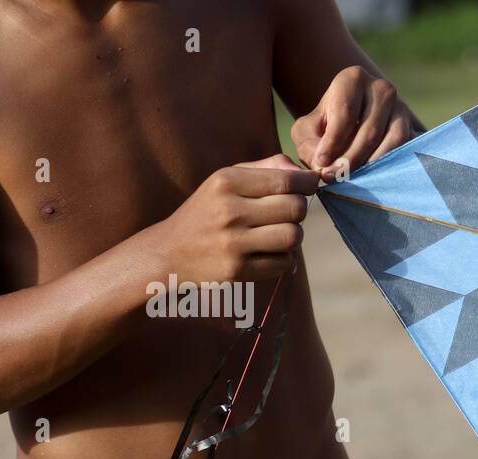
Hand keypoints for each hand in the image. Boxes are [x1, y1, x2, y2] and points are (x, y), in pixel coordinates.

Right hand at [149, 155, 315, 283]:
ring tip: (280, 234)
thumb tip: (308, 174)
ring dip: (294, 236)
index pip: (286, 180)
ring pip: (293, 236)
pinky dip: (285, 259)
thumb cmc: (208, 211)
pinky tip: (269, 253)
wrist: (169, 252)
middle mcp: (229, 211)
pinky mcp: (238, 270)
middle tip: (288, 213)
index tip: (309, 186)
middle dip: (299, 210)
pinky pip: (284, 263)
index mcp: (226, 182)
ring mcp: (233, 243)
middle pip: (295, 208)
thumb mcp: (226, 180)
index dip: (307, 183)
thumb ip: (266, 169)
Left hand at [291, 66, 420, 181]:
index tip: (322, 164)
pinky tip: (372, 177)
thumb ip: (309, 145)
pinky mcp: (413, 128)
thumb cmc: (325, 127)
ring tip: (353, 179)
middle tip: (335, 178)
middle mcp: (381, 88)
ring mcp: (401, 108)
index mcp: (353, 79)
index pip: (346, 113)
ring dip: (371, 164)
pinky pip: (405, 149)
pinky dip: (389, 165)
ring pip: (391, 140)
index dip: (333, 142)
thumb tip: (323, 164)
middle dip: (351, 158)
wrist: (351, 127)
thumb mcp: (307, 131)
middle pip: (369, 129)